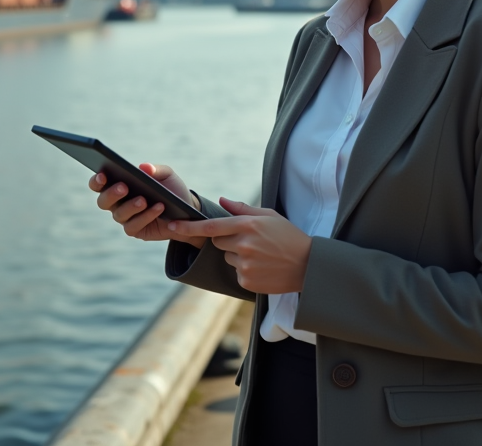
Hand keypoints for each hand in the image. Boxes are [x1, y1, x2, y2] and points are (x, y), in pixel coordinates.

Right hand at [88, 163, 205, 247]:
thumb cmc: (171, 190)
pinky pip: (133, 226)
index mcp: (118, 185)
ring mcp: (125, 218)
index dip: (97, 181)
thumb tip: (143, 167)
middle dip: (112, 193)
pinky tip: (158, 208)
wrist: (186, 211)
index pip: (99, 184)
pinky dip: (146, 216)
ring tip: (144, 199)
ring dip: (131, 206)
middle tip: (124, 186)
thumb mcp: (167, 176)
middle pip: (103, 201)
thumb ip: (156, 170)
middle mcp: (117, 203)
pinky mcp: (135, 230)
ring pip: (118, 215)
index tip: (103, 175)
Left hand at [167, 199, 310, 293]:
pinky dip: (245, 270)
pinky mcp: (246, 281)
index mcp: (247, 225)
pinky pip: (236, 272)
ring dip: (238, 255)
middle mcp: (243, 245)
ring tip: (262, 255)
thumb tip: (221, 200)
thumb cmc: (289, 237)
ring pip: (227, 257)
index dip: (188, 227)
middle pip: (218, 241)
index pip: (211, 226)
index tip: (172, 226)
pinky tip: (263, 267)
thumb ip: (242, 209)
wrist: (309, 266)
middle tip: (252, 241)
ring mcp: (244, 265)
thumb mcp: (269, 216)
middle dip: (228, 240)